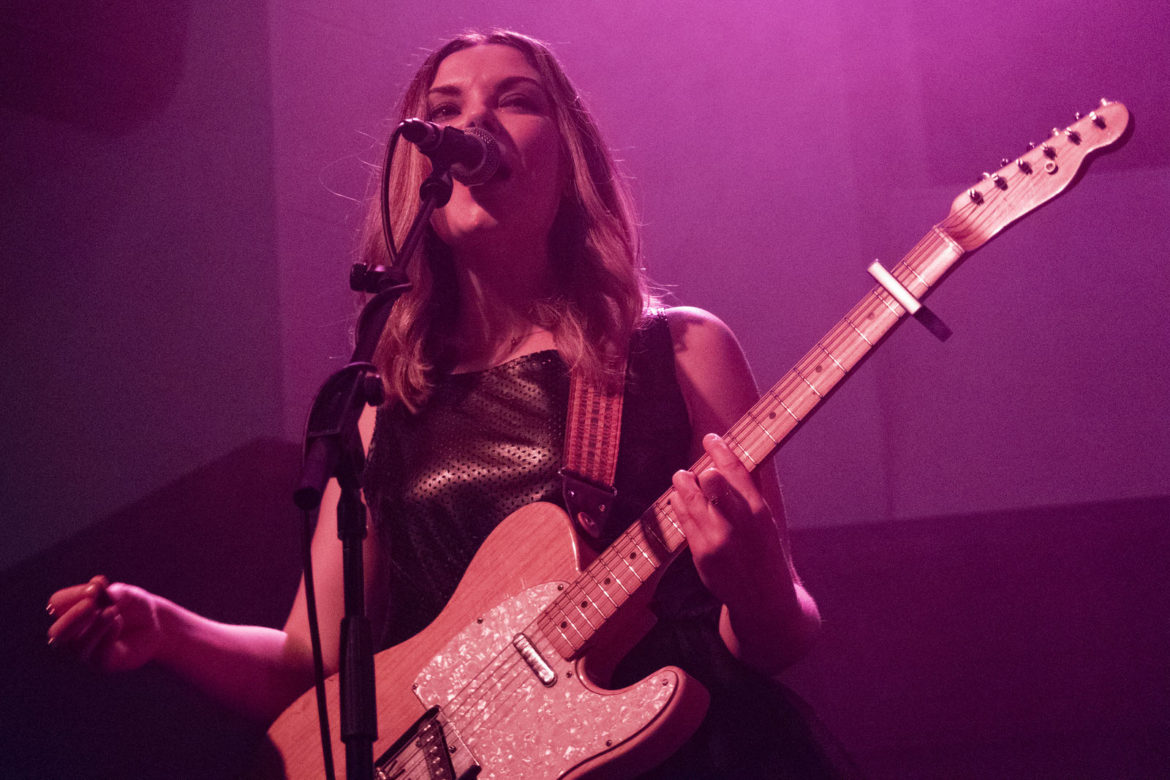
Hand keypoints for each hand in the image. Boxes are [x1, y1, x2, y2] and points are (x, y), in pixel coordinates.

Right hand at [46, 575, 163, 671]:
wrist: (156, 625)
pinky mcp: (103, 663)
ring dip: (94, 626)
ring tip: (112, 611)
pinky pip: (98, 654)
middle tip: (91, 604)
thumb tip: (97, 587)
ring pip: (77, 645)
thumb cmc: (135, 607)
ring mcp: (86, 651)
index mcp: (71, 612)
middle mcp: (73, 634)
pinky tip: (117, 622)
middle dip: (72, 617)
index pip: (57, 604)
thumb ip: (113, 592)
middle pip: (56, 632)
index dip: (73, 594)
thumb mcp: (127, 595)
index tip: (98, 585)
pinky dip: (106, 636)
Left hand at [670, 433, 790, 607]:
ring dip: (683, 483)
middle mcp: (738, 524)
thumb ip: (752, 490)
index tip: (711, 438)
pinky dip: (678, 503)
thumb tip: (737, 456)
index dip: (720, 450)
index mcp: (759, 512)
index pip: (736, 471)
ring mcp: (717, 540)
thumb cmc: (764, 552)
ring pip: (690, 498)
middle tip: (699, 469)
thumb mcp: (767, 521)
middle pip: (711, 482)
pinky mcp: (700, 554)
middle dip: (701, 470)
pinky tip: (679, 498)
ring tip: (682, 477)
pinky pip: (682, 519)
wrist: (763, 598)